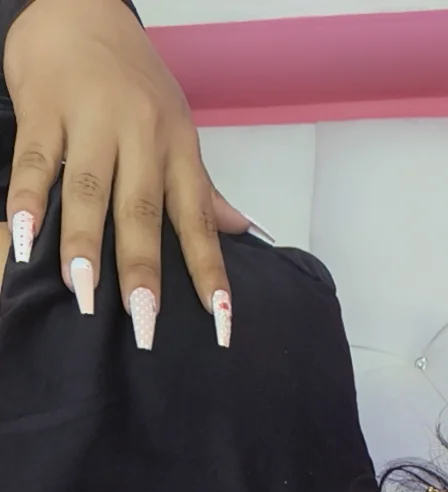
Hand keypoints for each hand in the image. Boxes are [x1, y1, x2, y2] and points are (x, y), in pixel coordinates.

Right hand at [3, 0, 270, 345]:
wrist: (80, 4)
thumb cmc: (132, 80)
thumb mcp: (176, 128)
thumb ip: (200, 186)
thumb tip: (241, 231)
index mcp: (176, 147)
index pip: (197, 219)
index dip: (211, 271)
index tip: (221, 321)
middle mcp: (139, 135)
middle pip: (141, 211)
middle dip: (142, 269)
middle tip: (143, 321)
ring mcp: (89, 119)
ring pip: (87, 189)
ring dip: (83, 242)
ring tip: (81, 291)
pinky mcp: (43, 108)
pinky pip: (33, 160)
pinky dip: (27, 199)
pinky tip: (24, 240)